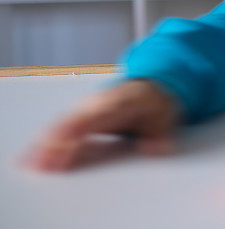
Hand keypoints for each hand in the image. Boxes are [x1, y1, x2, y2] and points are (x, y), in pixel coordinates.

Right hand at [25, 79, 180, 171]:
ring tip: (33, 163)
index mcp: (119, 102)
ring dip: (46, 143)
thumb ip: (161, 135)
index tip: (65, 147)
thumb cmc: (155, 104)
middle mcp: (99, 102)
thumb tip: (157, 149)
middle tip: (43, 164)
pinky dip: (48, 140)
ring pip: (62, 123)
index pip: (95, 118)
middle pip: (72, 121)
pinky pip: (61, 126)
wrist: (150, 87)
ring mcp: (88, 107)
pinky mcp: (81, 114)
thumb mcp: (165, 118)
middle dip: (56, 142)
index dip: (78, 132)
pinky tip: (36, 155)